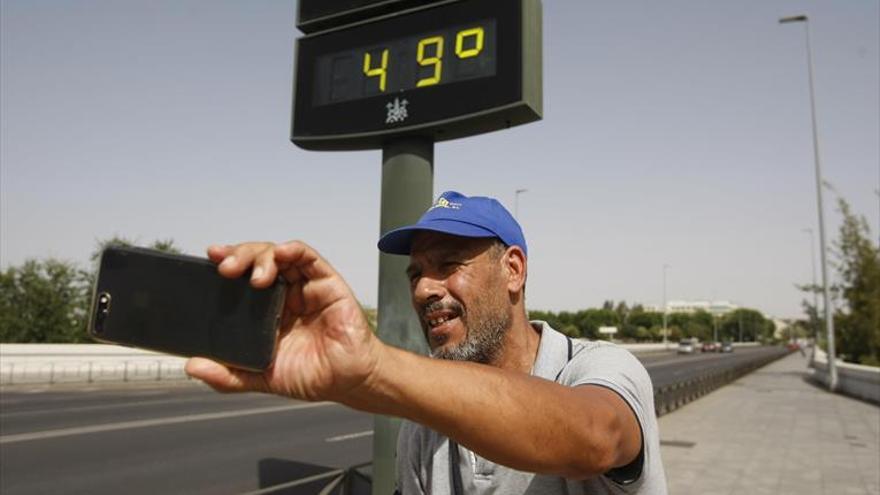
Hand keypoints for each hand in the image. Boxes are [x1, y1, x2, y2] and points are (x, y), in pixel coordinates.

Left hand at [185, 241, 381, 402]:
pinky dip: (293, 250)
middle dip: (239, 256)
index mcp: (266, 311)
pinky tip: (281, 252)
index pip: (241, 279)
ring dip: (261, 256)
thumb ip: (228, 375)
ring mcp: (305, 286)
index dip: (225, 266)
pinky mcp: (327, 282)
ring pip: (279, 254)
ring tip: (254, 276)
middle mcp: (284, 293)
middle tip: (225, 268)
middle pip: (256, 261)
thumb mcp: (261, 377)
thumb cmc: (310, 376)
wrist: (348, 381)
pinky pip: (308, 257)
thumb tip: (192, 366)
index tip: (208, 261)